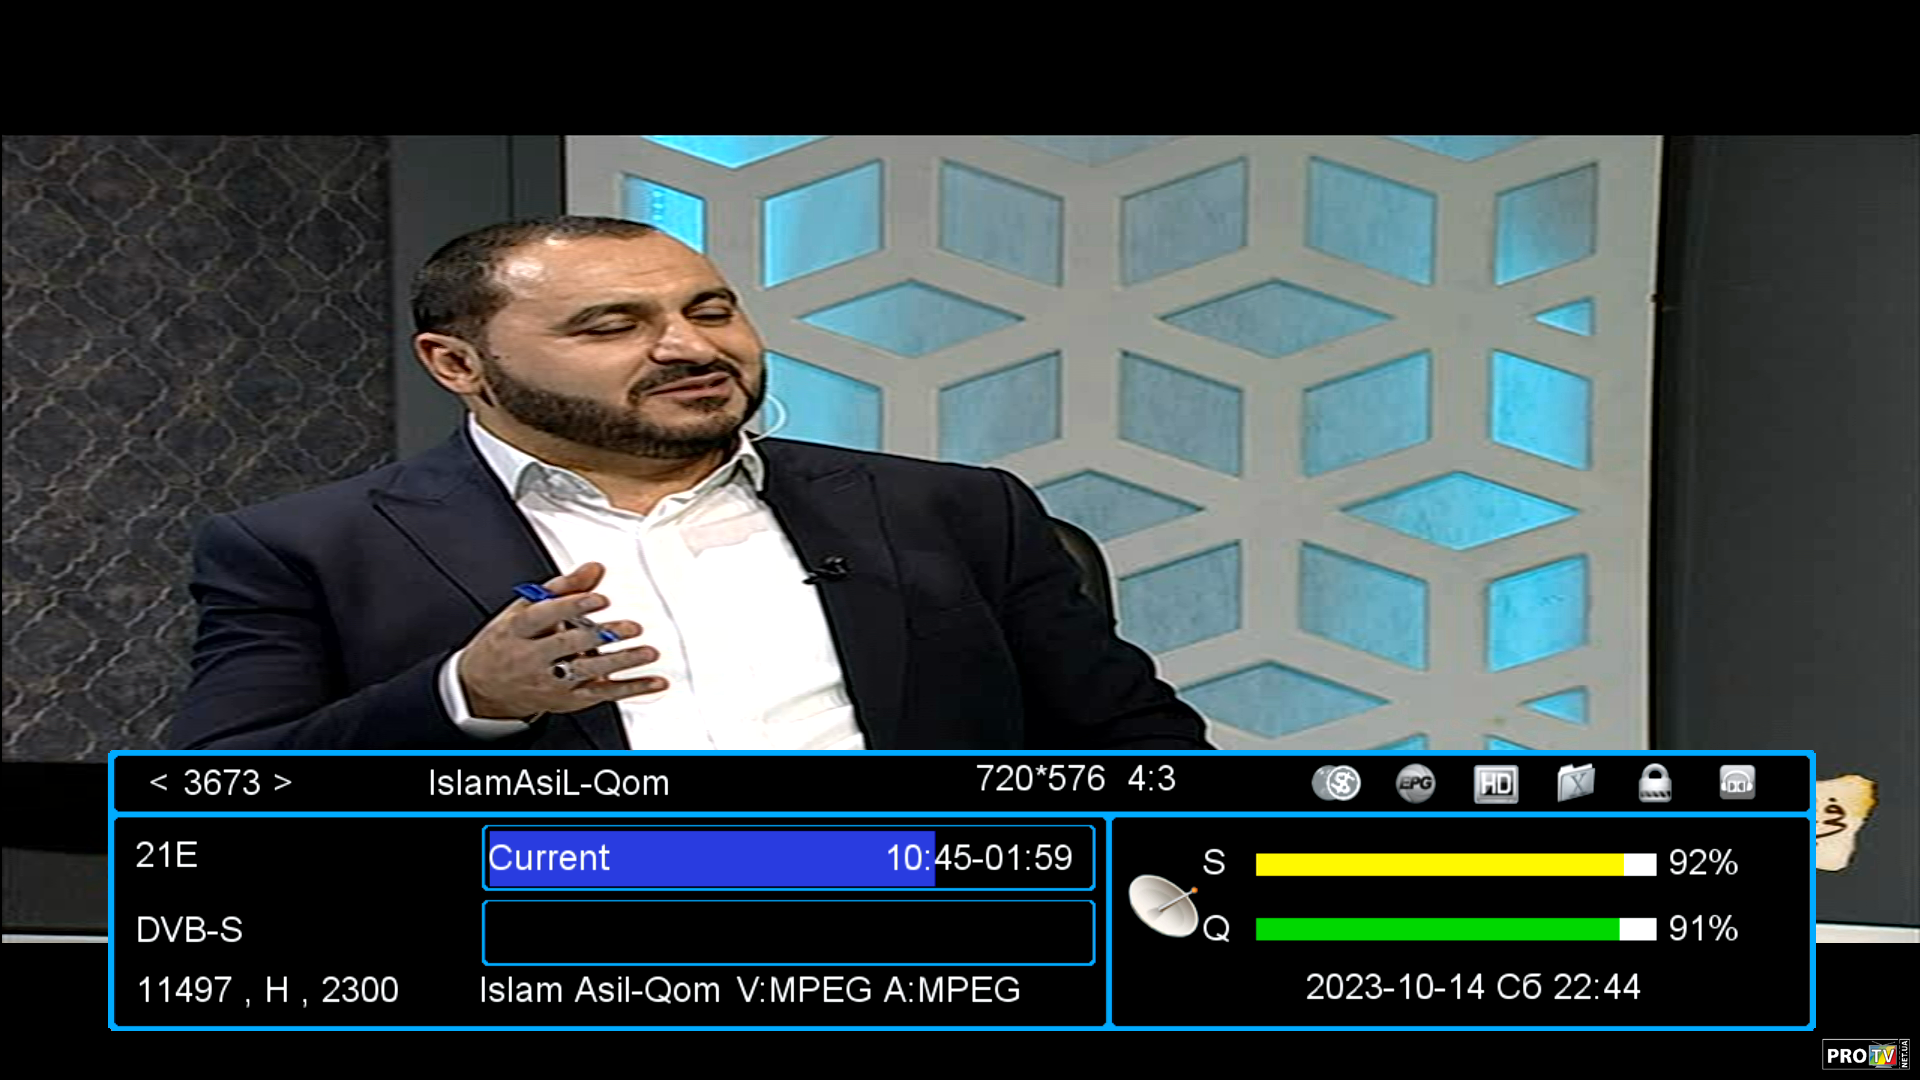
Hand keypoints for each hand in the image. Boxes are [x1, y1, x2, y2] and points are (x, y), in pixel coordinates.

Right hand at [457, 563, 665, 718]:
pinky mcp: (569, 700)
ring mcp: (551, 681)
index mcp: (518, 629)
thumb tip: (594, 568)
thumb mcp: (525, 610)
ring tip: (647, 651)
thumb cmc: (509, 642)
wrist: (484, 687)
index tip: (599, 598)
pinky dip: (632, 689)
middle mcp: (533, 657)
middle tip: (630, 627)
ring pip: (587, 672)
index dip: (572, 606)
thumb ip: (563, 588)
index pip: (543, 615)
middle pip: (567, 645)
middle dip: (600, 636)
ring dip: (620, 663)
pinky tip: (654, 681)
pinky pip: (603, 695)